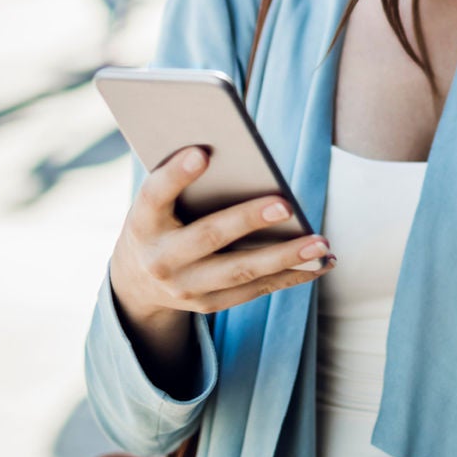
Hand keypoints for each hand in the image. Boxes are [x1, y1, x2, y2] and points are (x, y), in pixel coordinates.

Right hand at [109, 147, 333, 331]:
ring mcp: (184, 288)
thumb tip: (243, 157)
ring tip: (321, 244)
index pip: (155, 194)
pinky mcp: (208, 305)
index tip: (203, 152)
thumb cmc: (161, 219)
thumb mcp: (159, 200)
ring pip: (240, 271)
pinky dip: (291, 276)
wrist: (136, 280)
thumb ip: (186, 179)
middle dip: (247, 221)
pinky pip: (255, 290)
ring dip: (285, 258)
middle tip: (286, 205)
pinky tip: (320, 263)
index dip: (177, 174)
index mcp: (142, 221)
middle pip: (207, 237)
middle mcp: (160, 259)